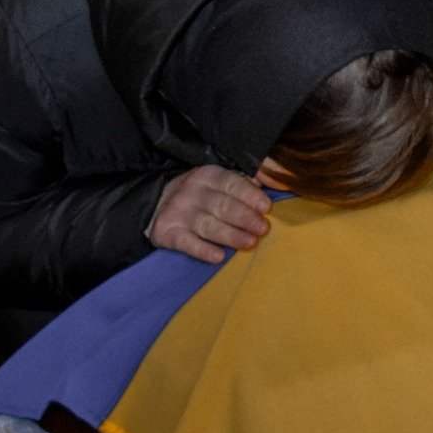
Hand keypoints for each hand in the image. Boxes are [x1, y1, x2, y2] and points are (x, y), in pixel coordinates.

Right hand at [147, 165, 271, 263]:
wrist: (156, 203)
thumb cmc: (201, 194)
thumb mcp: (220, 180)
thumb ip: (247, 180)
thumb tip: (276, 180)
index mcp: (209, 175)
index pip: (231, 183)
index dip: (249, 194)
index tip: (266, 206)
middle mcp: (192, 192)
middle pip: (221, 205)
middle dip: (245, 217)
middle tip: (263, 229)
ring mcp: (178, 212)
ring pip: (207, 225)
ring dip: (230, 235)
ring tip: (250, 243)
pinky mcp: (167, 232)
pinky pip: (186, 243)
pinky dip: (202, 250)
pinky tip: (218, 256)